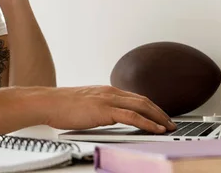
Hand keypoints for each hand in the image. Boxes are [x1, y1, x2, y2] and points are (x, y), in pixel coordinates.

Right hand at [37, 85, 176, 132]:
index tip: (161, 116)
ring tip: (169, 127)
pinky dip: (147, 122)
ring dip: (159, 117)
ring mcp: (108, 99)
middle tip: (172, 123)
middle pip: (143, 100)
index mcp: (107, 90)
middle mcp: (111, 92)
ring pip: (142, 106)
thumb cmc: (62, 106)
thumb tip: (108, 117)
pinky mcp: (105, 110)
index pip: (135, 97)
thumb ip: (100, 108)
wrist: (48, 102)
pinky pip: (132, 117)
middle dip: (160, 112)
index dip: (151, 107)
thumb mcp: (85, 104)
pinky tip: (156, 129)